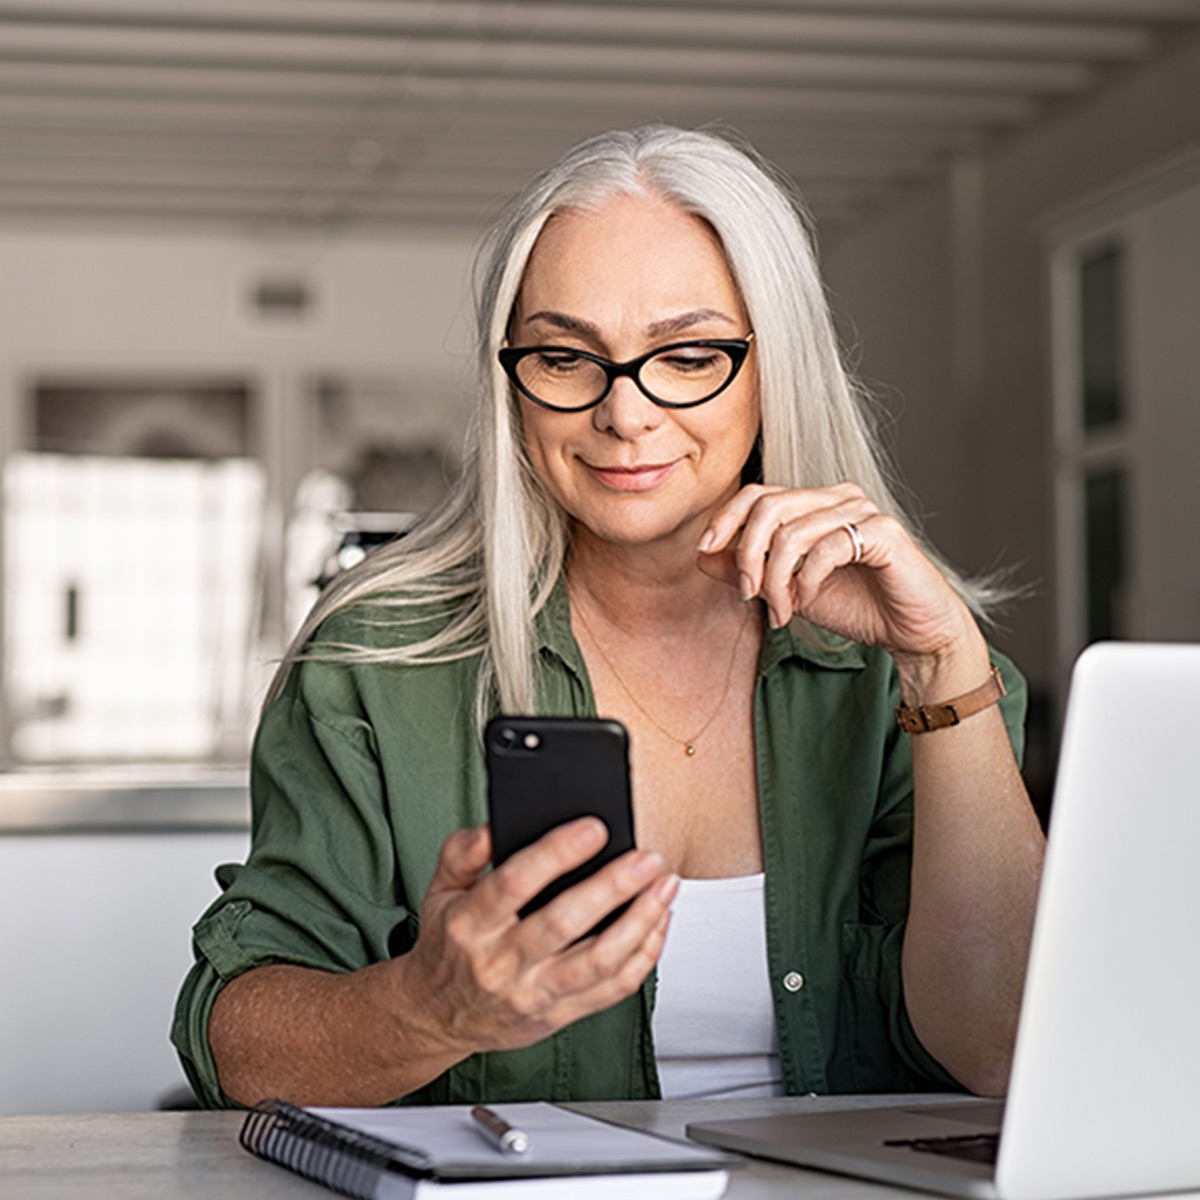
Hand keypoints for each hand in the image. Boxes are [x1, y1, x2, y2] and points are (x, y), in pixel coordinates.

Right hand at [395, 820, 676, 1057]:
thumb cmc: (448, 945)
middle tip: (647, 858)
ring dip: (640, 921)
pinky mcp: (559, 1015)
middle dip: (614, 887)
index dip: (557, 854)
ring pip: (598, 961)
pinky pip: (611, 989)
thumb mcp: (439, 890)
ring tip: (665, 886)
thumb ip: (461, 853)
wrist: (436, 1017)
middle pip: (565, 923)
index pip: (515, 883)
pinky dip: (643, 956)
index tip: (593, 829)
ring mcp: (533, 993)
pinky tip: (658, 922)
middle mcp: (502, 962)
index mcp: (471, 923)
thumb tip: (491, 827)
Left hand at [697, 483, 981, 669]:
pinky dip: (807, 580)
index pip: (758, 493)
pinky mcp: (884, 533)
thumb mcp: (788, 590)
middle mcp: (838, 497)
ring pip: (793, 531)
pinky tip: (806, 602)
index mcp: (815, 503)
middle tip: (748, 595)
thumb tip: (703, 555)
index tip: (705, 549)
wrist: (911, 632)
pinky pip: (827, 548)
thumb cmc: (856, 606)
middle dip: (748, 554)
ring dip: (777, 579)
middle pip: (769, 506)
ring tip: (783, 611)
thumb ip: (748, 571)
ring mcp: (863, 511)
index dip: (726, 518)